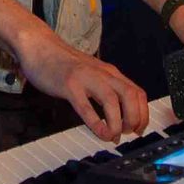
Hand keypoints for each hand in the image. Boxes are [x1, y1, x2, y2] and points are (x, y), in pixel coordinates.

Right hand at [13, 26, 148, 141]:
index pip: (137, 92)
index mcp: (110, 73)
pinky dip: (96, 123)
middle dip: (134, 118)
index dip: (142, 113)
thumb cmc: (65, 64)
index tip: (138, 129)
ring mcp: (86, 78)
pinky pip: (86, 107)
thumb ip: (105, 88)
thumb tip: (118, 114)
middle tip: (127, 133)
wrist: (41, 47)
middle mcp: (103, 74)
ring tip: (114, 136)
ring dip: (117, 122)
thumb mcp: (93, 74)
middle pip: (131, 95)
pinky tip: (100, 132)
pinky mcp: (69, 85)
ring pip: (112, 100)